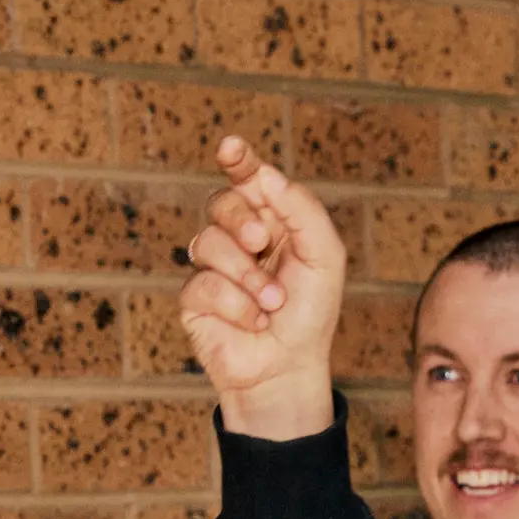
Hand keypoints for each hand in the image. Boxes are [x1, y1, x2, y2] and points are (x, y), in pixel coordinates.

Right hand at [179, 134, 345, 438]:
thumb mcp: (324, 258)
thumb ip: (303, 211)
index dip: (238, 160)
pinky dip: (236, 305)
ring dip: (247, 276)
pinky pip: (203, 285)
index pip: (247, 179)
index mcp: (270, 222)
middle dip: (241, 219)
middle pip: (221, 202)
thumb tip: (266, 175)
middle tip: (261, 243)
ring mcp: (212, 268)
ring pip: (208, 242)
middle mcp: (237, 239)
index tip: (232, 148)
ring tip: (273, 304)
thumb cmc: (310, 316)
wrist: (289, 370)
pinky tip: (255, 323)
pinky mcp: (194, 299)